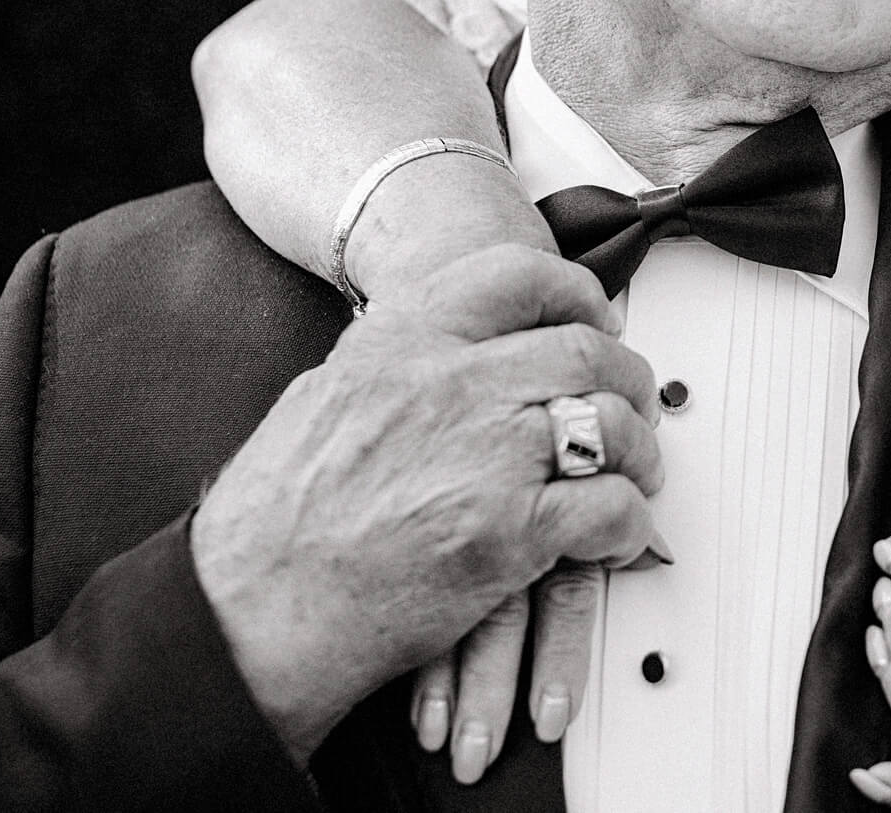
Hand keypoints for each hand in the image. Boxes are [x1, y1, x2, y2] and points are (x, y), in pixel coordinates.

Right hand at [191, 245, 664, 763]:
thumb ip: (397, 362)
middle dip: (626, 378)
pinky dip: (631, 525)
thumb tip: (455, 349)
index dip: (577, 293)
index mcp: (401, 343)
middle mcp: (449, 386)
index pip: (518, 275)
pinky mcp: (509, 533)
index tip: (599, 318)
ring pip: (610, 424)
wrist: (251, 616)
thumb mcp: (325, 398)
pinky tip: (616, 537)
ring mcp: (485, 457)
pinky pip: (611, 509)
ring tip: (634, 476)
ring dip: (638, 453)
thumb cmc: (274, 524)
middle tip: (632, 406)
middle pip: (584, 349)